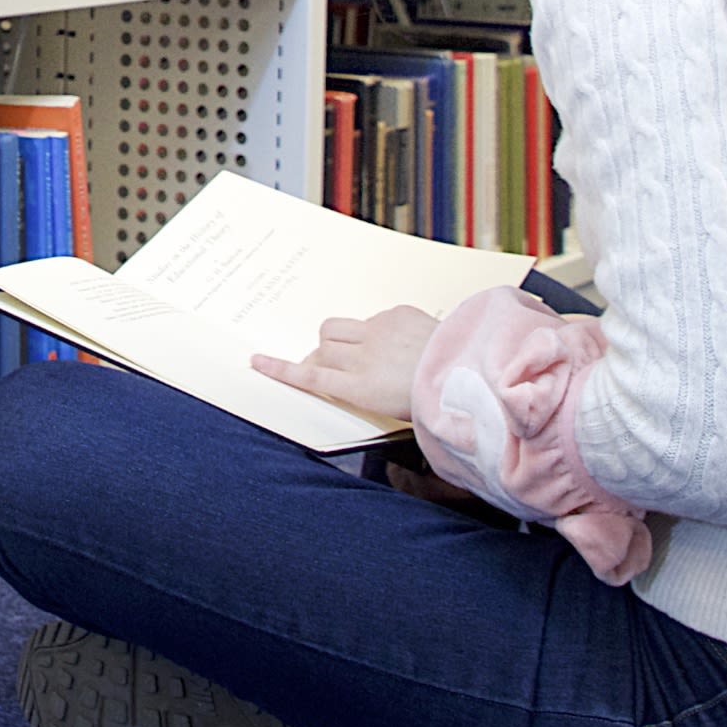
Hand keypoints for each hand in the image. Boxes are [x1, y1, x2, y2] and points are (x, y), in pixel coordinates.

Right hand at [251, 305, 438, 422]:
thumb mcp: (395, 412)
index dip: (281, 369)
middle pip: (321, 349)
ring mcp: (379, 331)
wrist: (468, 372)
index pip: (310, 374)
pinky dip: (376, 330)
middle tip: (328, 365)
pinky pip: (373, 318)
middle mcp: (363, 357)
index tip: (257, 361)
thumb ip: (367, 394)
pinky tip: (398, 341)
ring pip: (337, 327)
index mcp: (361, 387)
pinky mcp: (396, 313)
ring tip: (355, 349)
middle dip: (318, 356)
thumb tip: (352, 383)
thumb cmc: (434, 400)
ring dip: (338, 338)